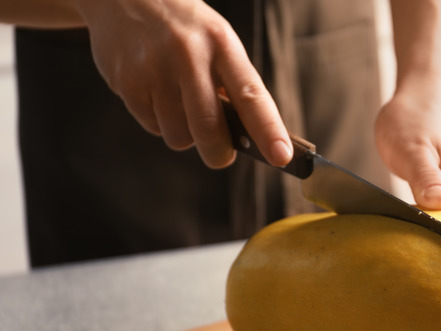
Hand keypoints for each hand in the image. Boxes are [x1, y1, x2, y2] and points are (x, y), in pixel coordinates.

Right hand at [76, 0, 291, 167]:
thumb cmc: (185, 29)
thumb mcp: (216, 41)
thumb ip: (232, 83)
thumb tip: (246, 138)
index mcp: (221, 43)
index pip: (250, 94)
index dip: (268, 130)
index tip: (282, 156)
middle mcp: (188, 55)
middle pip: (209, 128)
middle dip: (219, 153)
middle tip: (221, 154)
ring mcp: (153, 68)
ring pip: (179, 135)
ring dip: (185, 134)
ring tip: (180, 106)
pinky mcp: (125, 81)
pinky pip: (152, 127)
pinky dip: (159, 122)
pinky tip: (156, 94)